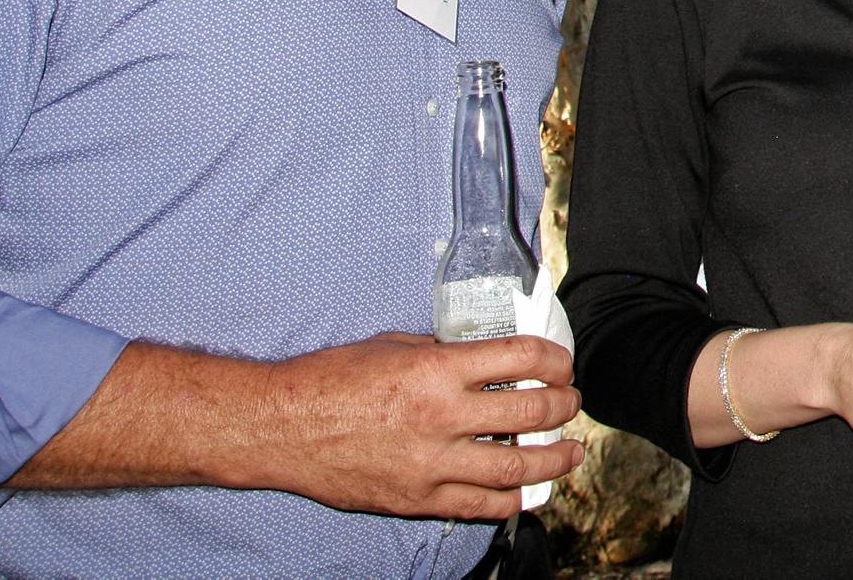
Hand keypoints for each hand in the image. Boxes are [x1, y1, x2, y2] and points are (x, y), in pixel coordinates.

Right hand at [263, 332, 583, 520]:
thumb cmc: (333, 379)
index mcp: (438, 369)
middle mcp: (442, 416)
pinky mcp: (417, 499)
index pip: (523, 357)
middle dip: (563, 406)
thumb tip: (488, 360)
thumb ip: (447, 353)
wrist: (281, 427)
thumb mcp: (397, 346)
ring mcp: (431, 464)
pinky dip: (512, 498)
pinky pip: (481, 505)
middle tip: (571, 403)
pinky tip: (527, 489)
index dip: (555, 359)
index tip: (562, 365)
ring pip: (517, 467)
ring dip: (554, 458)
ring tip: (570, 451)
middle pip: (531, 412)